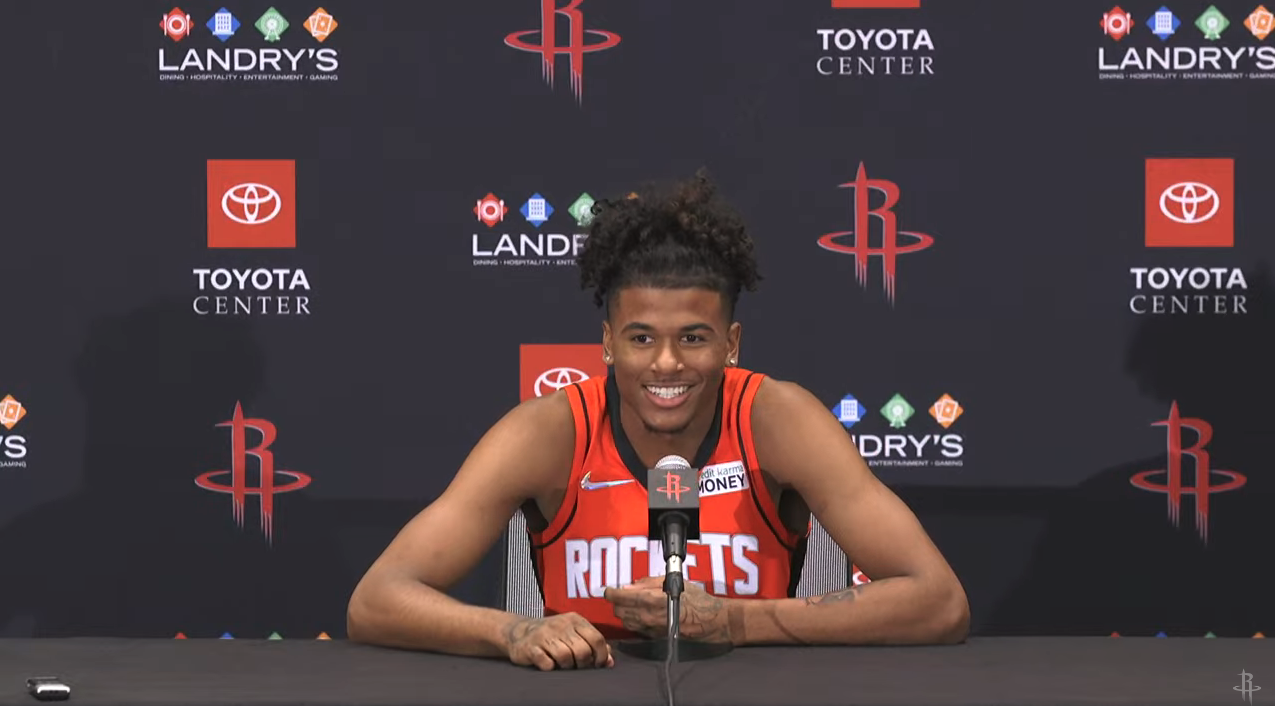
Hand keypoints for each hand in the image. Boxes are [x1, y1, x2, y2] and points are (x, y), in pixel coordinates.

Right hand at [503, 613, 613, 670]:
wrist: (520, 632)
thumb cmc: (553, 635)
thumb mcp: (574, 633)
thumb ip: (593, 644)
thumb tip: (610, 661)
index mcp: (575, 620)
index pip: (596, 638)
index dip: (601, 655)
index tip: (598, 664)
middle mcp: (560, 625)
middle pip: (583, 650)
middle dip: (583, 663)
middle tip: (578, 666)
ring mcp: (544, 635)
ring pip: (566, 657)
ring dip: (567, 666)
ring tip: (563, 664)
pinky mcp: (531, 647)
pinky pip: (547, 663)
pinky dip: (550, 667)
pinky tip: (548, 663)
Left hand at [603, 576, 734, 643]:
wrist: (711, 622)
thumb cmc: (697, 600)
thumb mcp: (673, 582)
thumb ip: (648, 582)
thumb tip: (631, 585)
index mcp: (650, 599)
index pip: (619, 597)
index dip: (611, 592)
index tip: (610, 590)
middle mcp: (647, 616)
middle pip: (618, 610)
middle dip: (618, 602)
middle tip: (622, 595)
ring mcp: (649, 629)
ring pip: (625, 621)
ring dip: (625, 612)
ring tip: (631, 604)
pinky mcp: (654, 637)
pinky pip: (636, 629)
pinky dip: (633, 621)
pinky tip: (641, 614)